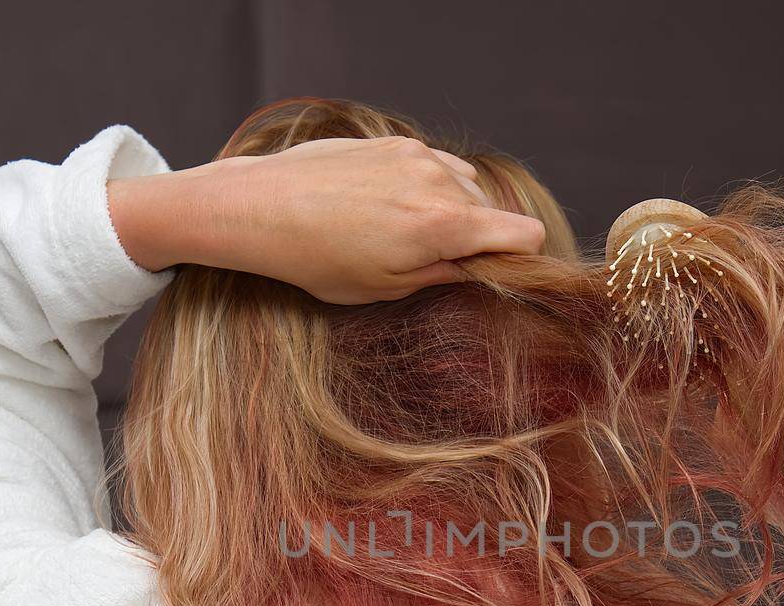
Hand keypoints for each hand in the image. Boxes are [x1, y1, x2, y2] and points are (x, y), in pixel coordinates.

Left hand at [107, 136, 546, 303]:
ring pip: (466, 187)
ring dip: (450, 211)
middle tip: (430, 262)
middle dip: (475, 238)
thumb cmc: (315, 258)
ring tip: (401, 234)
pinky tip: (384, 208)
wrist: (258, 207)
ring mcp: (417, 154)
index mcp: (442, 224)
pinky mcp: (394, 142)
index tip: (497, 275)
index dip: (520, 259)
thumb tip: (480, 270)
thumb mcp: (383, 286)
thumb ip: (443, 273)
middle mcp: (439, 181)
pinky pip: (435, 167)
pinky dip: (426, 188)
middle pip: (493, 213)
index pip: (525, 234)